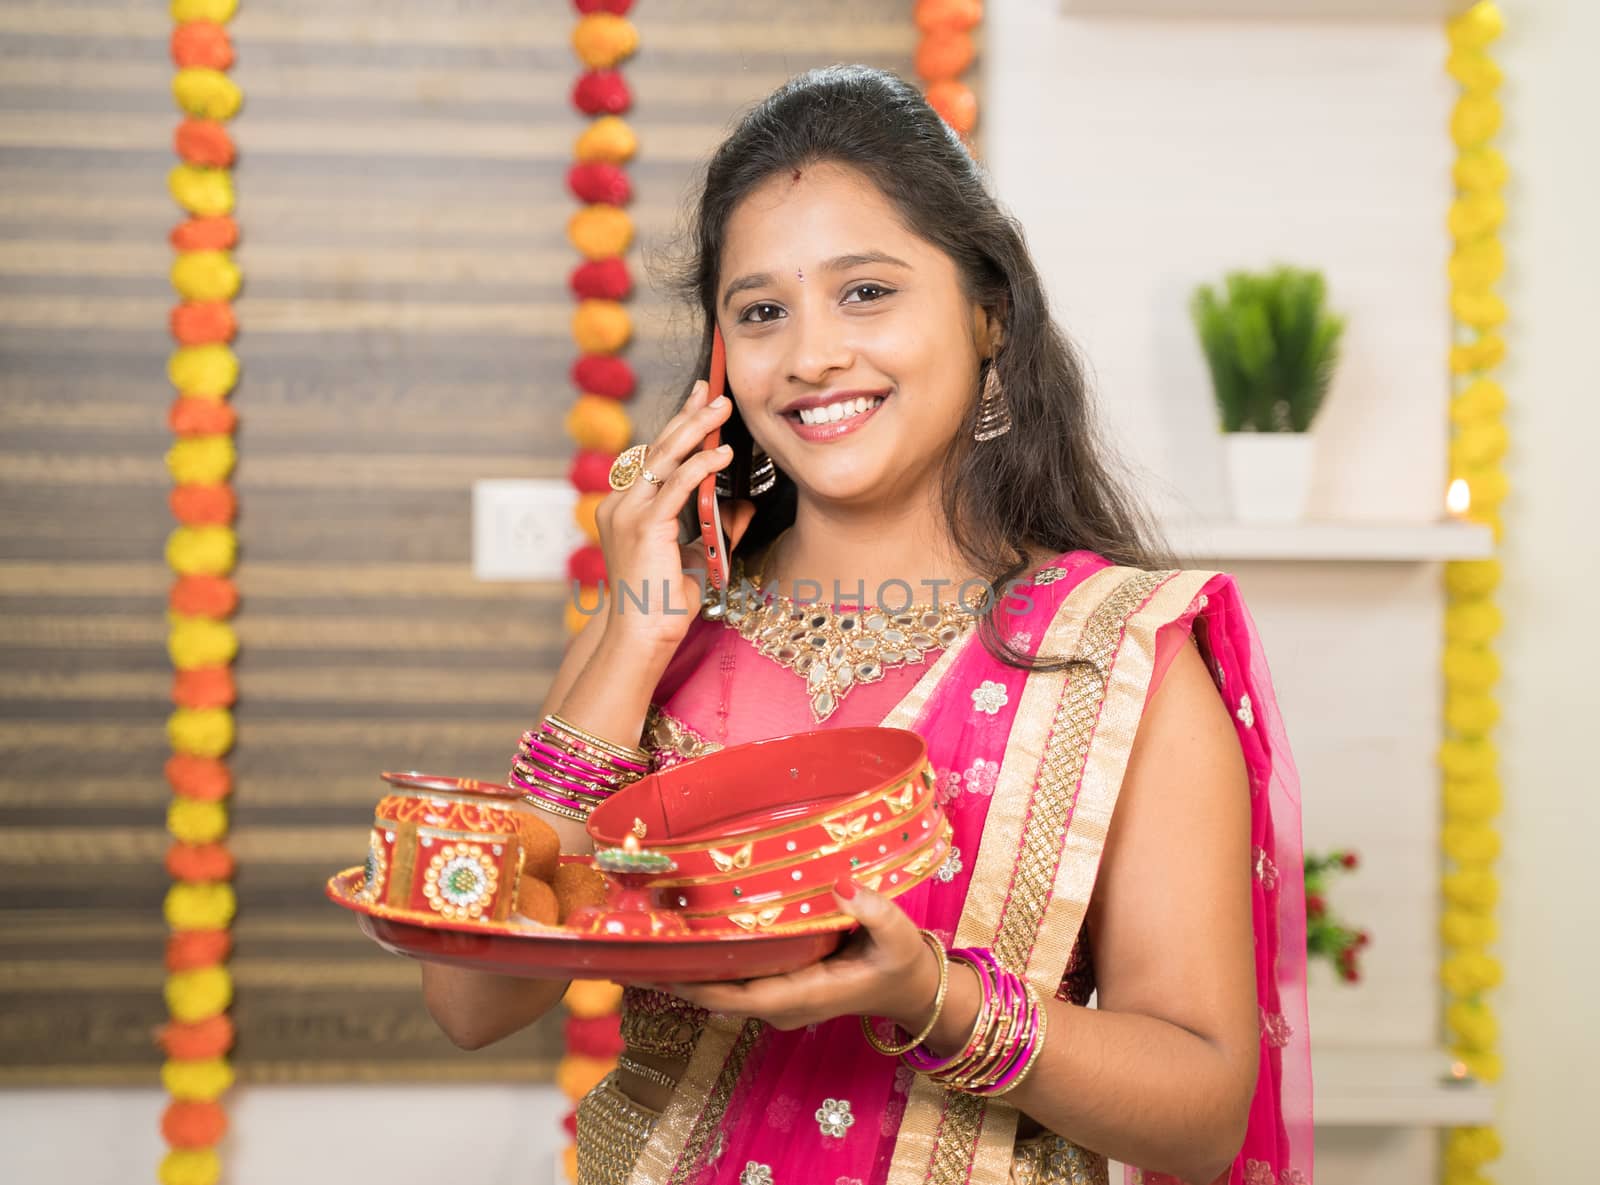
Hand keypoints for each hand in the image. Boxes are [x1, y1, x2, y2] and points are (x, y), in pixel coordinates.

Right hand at [594, 379, 757, 653]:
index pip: (654, 457)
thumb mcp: (697, 554)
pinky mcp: (644, 526)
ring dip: (696, 430)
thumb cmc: (665, 601)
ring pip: (665, 458)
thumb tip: (744, 503)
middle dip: (687, 416)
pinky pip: (676, 485)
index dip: (677, 427)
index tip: (698, 401)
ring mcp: (628, 513)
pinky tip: (723, 452)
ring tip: (722, 407)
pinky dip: (701, 466)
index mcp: (625, 507)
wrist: (643, 635)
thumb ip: (716, 525)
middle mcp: (620, 504)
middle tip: (712, 389)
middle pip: (658, 447)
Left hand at [653, 878, 941, 1033]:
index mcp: (805, 995)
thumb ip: (873, 911)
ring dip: (685, 967)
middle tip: (628, 947)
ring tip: (642, 938)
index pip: (741, 997)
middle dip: (675, 975)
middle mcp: (783, 1003)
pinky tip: (682, 937)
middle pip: (717, 995)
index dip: (700, 985)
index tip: (662, 968)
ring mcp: (778, 997)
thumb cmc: (901, 961)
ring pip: (722, 987)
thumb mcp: (898, 936)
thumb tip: (841, 884)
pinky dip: (707, 960)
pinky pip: (734, 978)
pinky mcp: (778, 984)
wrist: (909, 986)